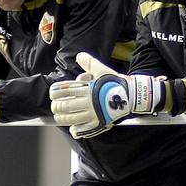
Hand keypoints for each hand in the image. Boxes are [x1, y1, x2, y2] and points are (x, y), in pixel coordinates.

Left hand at [49, 53, 164, 139]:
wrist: (132, 96)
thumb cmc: (116, 83)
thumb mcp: (103, 70)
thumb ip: (89, 63)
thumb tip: (79, 56)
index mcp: (87, 89)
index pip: (65, 91)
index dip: (55, 93)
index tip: (53, 94)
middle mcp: (88, 102)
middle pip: (65, 106)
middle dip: (56, 107)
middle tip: (55, 106)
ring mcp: (93, 114)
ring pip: (71, 119)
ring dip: (62, 118)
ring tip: (59, 116)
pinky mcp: (98, 123)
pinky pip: (83, 129)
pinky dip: (76, 130)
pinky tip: (72, 128)